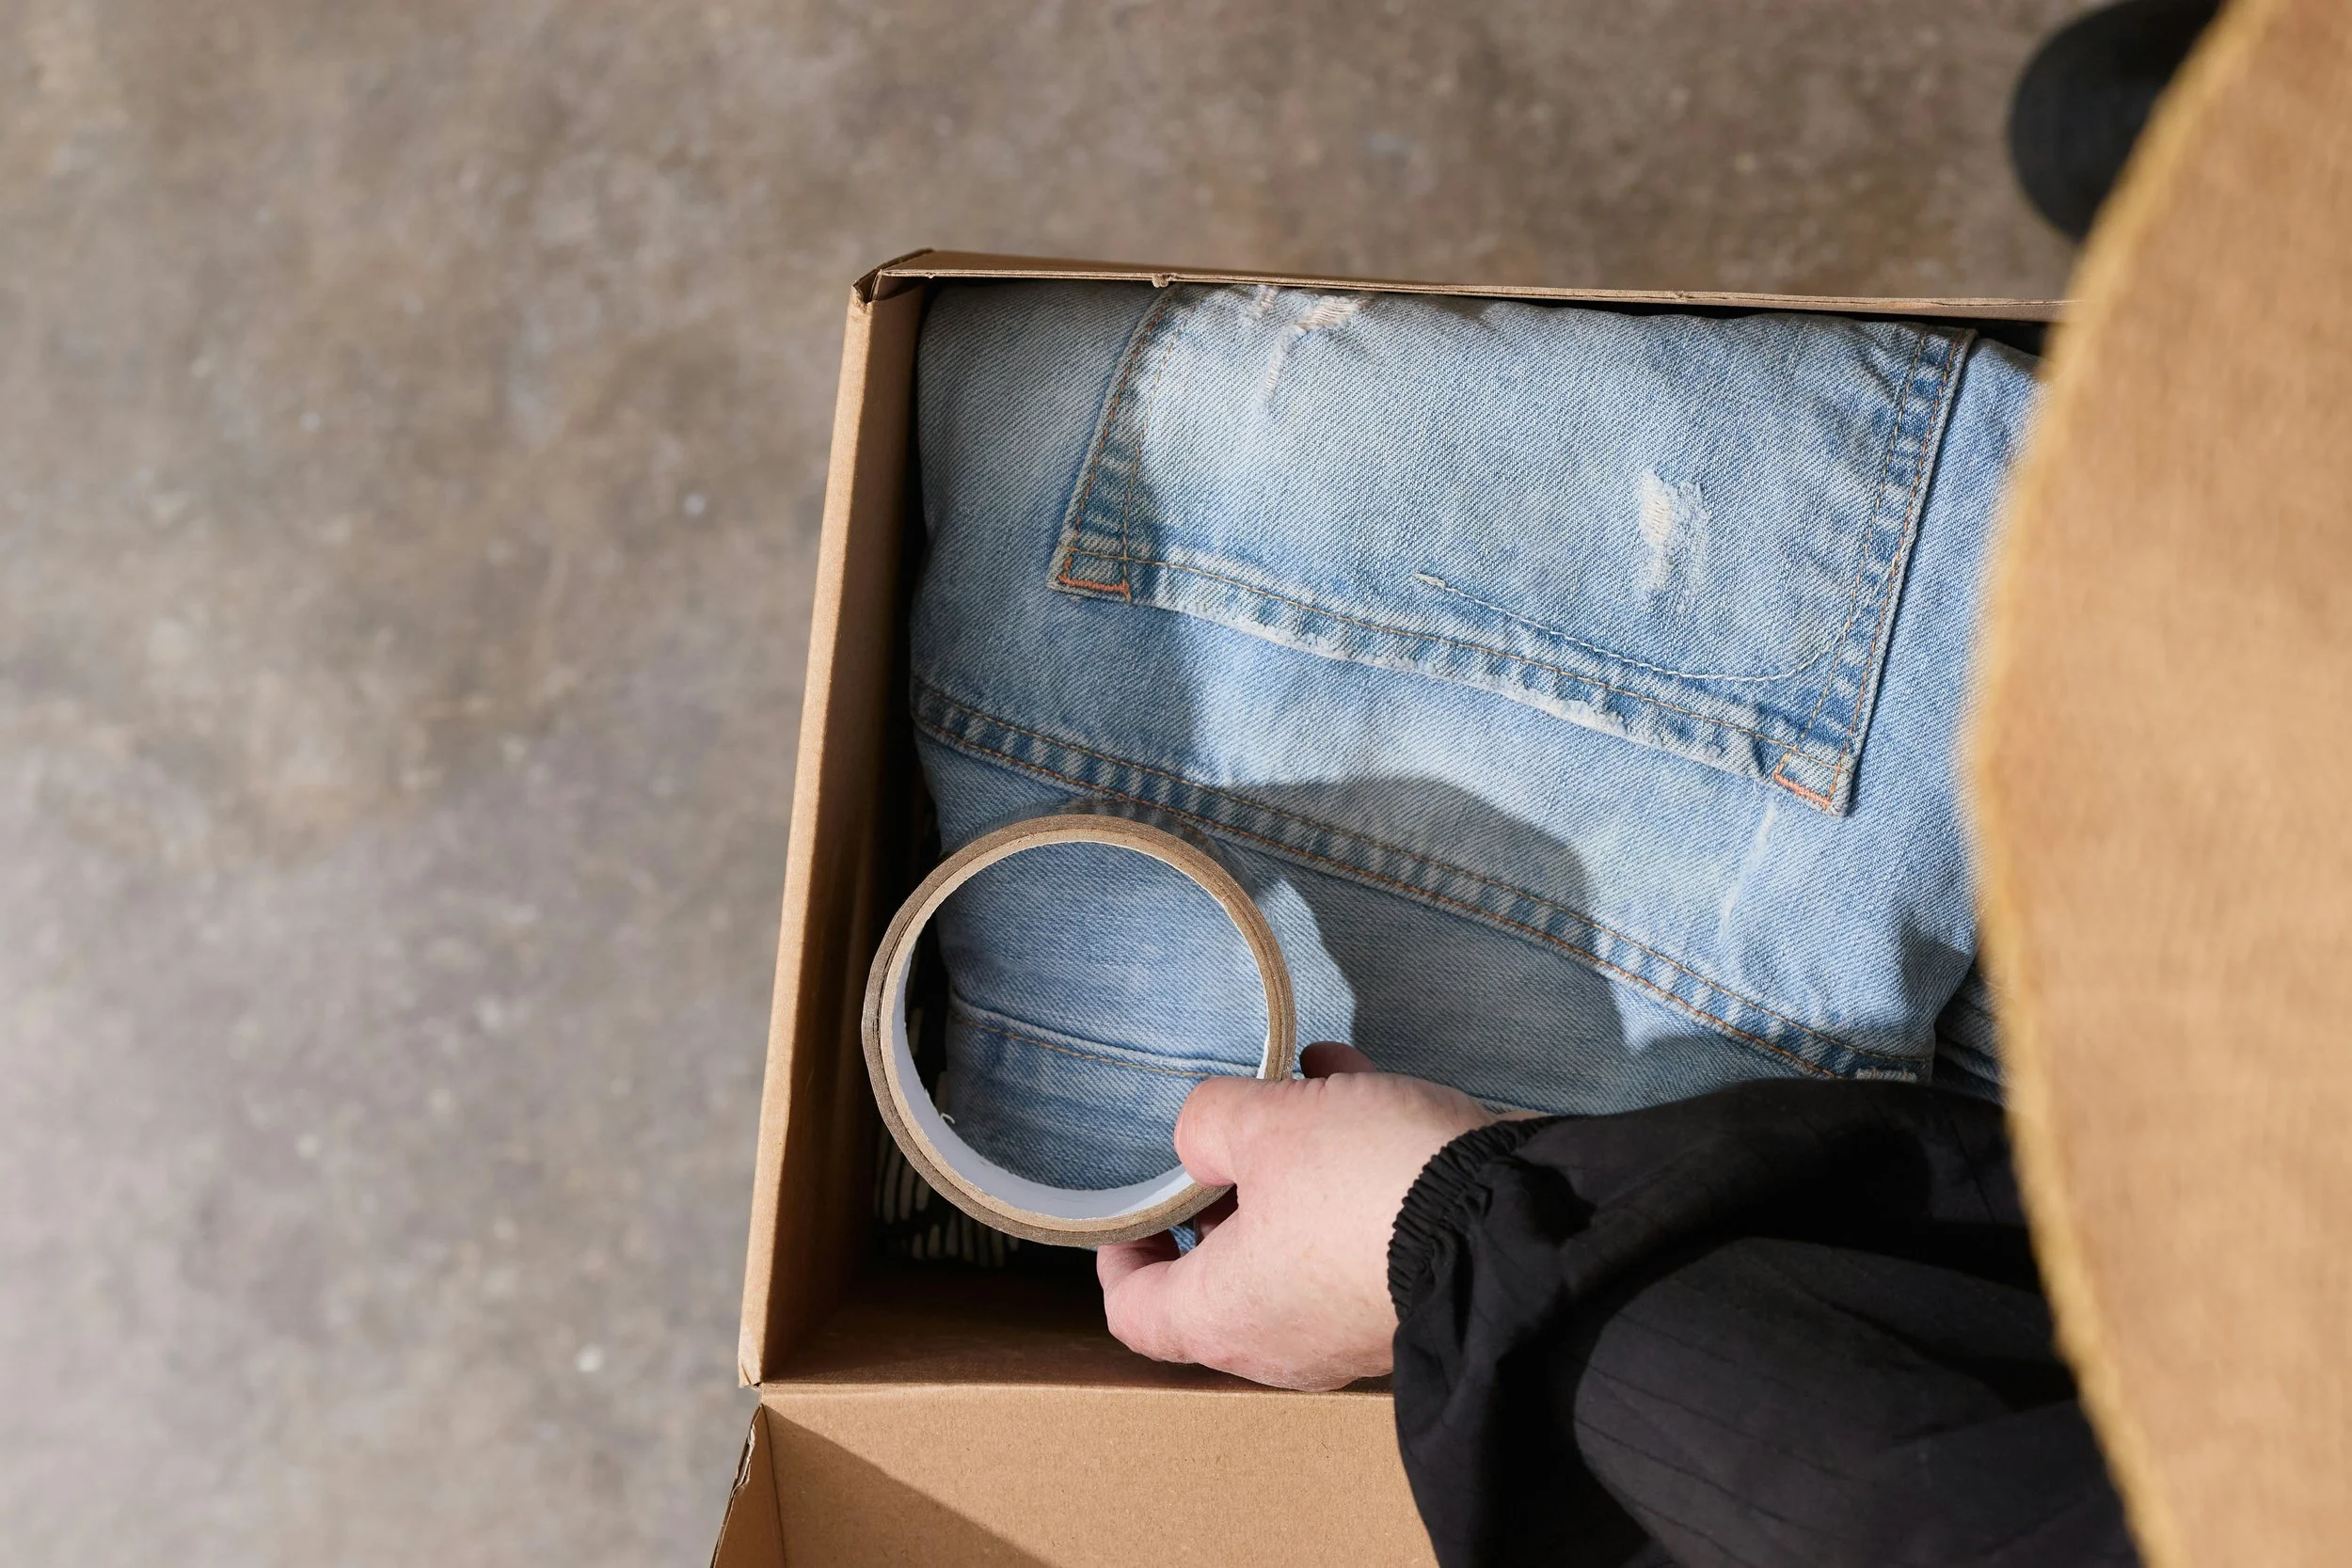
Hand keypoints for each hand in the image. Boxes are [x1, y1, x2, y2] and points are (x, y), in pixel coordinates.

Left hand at [1096, 1042, 1498, 1390]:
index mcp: (1225, 1316)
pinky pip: (1357, 1228)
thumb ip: (1209, 1124)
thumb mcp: (1267, 1124)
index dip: (1121, 1253)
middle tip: (1224, 1126)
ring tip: (1296, 1080)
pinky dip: (1347, 1164)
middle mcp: (1283, 1339)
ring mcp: (1350, 1324)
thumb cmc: (1364, 1185)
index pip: (1136, 1312)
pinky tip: (1350, 1074)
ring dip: (1290, 1163)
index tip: (1135, 1201)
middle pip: (1219, 1272)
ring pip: (1294, 1240)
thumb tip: (1201, 1141)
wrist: (1510, 1220)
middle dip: (1220, 1189)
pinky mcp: (1408, 1289)